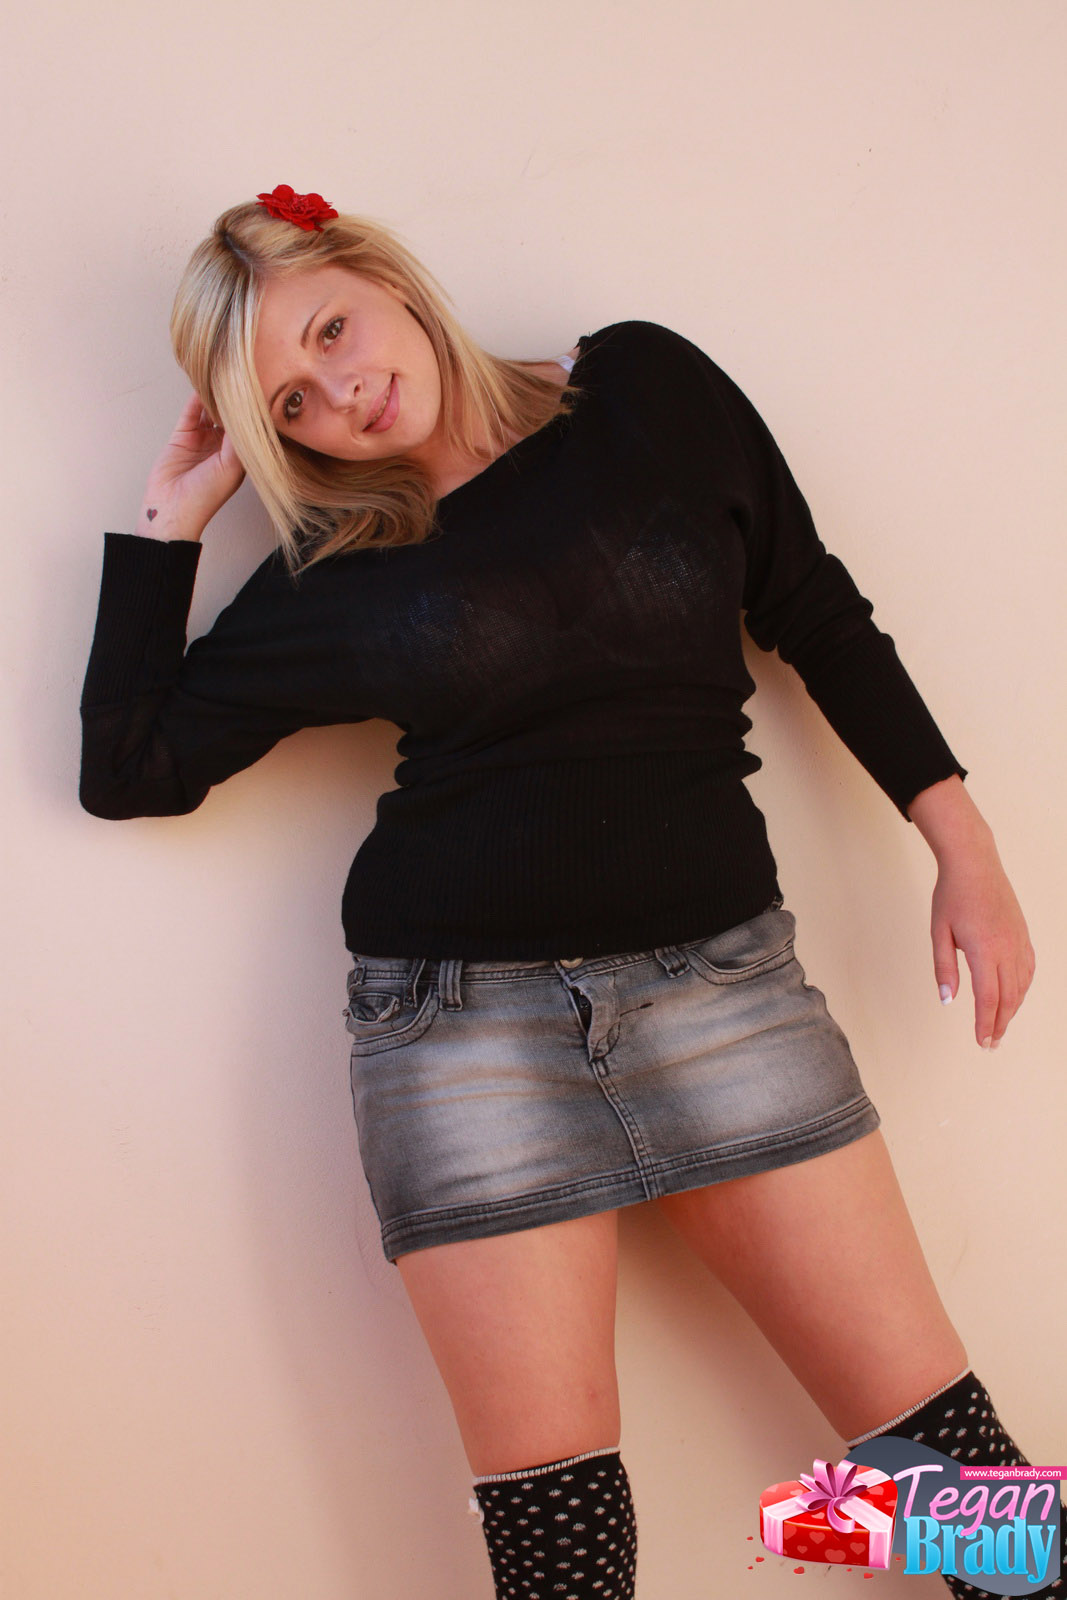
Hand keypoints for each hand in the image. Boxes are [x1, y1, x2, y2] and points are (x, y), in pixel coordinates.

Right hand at [136, 392, 246, 539]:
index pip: (248, 429)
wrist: (172, 508)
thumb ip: (238, 440)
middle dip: (234, 402)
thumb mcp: (231, 467)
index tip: (259, 392)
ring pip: (210, 413)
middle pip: (229, 418)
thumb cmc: (206, 496)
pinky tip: (202, 385)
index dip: (252, 413)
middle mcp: (221, 448)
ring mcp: (201, 441)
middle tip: (242, 379)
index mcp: (238, 458)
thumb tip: (247, 413)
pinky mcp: (182, 437)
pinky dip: (196, 400)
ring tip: (222, 378)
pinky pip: (190, 413)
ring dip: (214, 398)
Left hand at [930, 842, 1035, 1049]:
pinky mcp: (1024, 935)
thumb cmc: (952, 896)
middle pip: (1008, 998)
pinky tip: (1014, 997)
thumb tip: (948, 1001)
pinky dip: (1022, 989)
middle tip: (990, 1044)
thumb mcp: (939, 932)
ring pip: (1021, 986)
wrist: (975, 864)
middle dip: (999, 1024)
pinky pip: (1028, 969)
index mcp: (984, 950)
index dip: (985, 1023)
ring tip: (999, 1027)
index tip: (981, 1042)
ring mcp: (1019, 941)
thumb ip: (944, 968)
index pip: (988, 998)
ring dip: (1012, 1010)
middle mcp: (1007, 948)